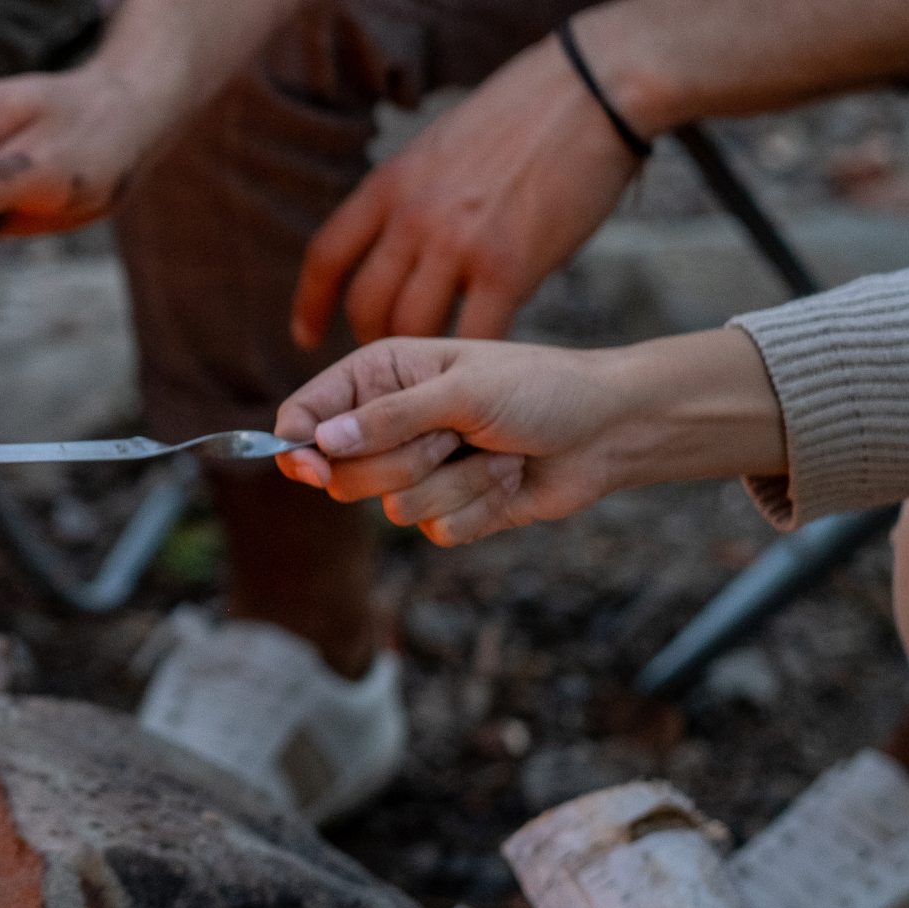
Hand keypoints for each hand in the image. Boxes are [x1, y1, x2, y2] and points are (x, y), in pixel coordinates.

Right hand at [273, 340, 621, 543]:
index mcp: (380, 377)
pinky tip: (508, 479)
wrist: (610, 430)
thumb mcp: (464, 390)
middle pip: (344, 473)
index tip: (313, 468)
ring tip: (495, 452)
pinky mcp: (448, 509)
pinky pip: (435, 530)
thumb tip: (321, 441)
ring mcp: (417, 470)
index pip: (306, 414)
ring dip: (457, 484)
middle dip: (406, 463)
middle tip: (452, 438)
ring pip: (393, 507)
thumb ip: (390, 418)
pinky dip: (480, 507)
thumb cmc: (541, 389)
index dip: (298, 446)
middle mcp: (388, 424)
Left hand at [290, 33, 643, 349]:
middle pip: (365, 303)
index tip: (305, 336)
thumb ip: (414, 192)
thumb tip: (402, 233)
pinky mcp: (509, 266)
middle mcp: (412, 217)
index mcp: (391, 183)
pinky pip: (475, 333)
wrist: (595, 87)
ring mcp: (457, 243)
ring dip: (420, 353)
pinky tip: (483, 362)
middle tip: (391, 354)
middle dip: (369, 338)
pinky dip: (474, 353)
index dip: (309, 304)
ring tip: (435, 367)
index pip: (326, 256)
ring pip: (411, 328)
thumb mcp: (442, 142)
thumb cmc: (528, 109)